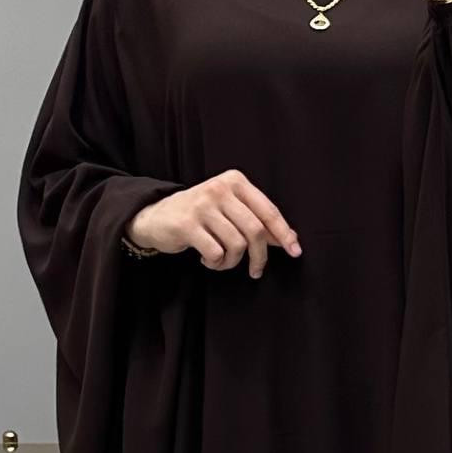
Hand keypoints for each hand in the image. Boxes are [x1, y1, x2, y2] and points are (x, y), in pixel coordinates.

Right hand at [125, 170, 301, 276]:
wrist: (156, 216)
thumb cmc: (200, 215)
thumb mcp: (229, 210)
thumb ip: (256, 220)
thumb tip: (288, 238)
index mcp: (235, 181)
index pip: (268, 210)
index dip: (284, 234)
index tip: (295, 252)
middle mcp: (220, 189)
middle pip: (255, 230)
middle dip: (259, 257)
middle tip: (255, 271)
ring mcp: (203, 205)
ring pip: (236, 245)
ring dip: (232, 262)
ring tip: (222, 261)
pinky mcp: (187, 224)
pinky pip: (216, 253)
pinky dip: (216, 264)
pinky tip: (207, 260)